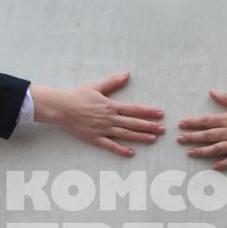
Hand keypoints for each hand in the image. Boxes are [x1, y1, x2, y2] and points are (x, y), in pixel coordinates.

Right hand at [29, 73, 165, 156]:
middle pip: (134, 123)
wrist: (62, 108)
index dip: (149, 112)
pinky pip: (110, 145)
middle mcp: (110, 118)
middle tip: (163, 129)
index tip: (160, 113)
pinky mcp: (95, 138)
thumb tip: (127, 74)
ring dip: (140, 137)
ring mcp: (103, 129)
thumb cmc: (78, 96)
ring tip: (153, 139)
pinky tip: (131, 153)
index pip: (135, 109)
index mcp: (111, 106)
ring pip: (126, 134)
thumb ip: (113, 82)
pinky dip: (121, 149)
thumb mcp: (97, 86)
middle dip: (150, 126)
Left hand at [177, 91, 226, 169]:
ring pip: (216, 149)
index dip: (192, 123)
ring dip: (202, 152)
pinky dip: (223, 164)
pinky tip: (213, 166)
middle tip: (179, 140)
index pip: (206, 121)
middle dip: (192, 137)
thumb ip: (225, 98)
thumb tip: (210, 92)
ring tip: (189, 153)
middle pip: (208, 135)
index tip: (181, 124)